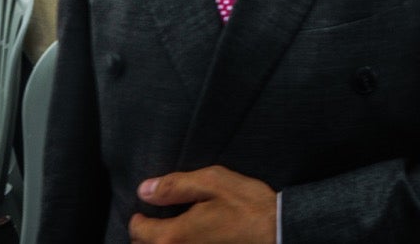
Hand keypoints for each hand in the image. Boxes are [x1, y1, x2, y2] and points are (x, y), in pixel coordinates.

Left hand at [131, 166, 276, 243]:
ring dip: (162, 243)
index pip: (138, 231)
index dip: (139, 218)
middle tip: (157, 221)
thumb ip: (175, 186)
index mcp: (174, 236)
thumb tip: (144, 190)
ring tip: (174, 232)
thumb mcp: (214, 182)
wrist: (280, 232)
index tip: (145, 210)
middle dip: (147, 235)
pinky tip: (192, 239)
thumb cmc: (249, 207)